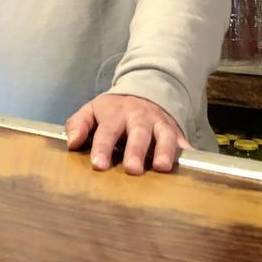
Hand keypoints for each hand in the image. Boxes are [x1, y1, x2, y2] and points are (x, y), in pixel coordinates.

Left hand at [65, 94, 191, 174]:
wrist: (144, 92)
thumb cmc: (113, 111)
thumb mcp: (92, 110)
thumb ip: (78, 124)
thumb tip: (72, 143)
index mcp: (115, 114)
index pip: (107, 131)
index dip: (102, 147)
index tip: (99, 164)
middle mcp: (139, 118)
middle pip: (138, 133)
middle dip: (136, 151)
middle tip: (132, 169)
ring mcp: (159, 123)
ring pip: (164, 135)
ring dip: (164, 151)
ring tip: (162, 168)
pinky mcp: (175, 131)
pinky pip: (182, 141)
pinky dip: (186, 152)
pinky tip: (189, 165)